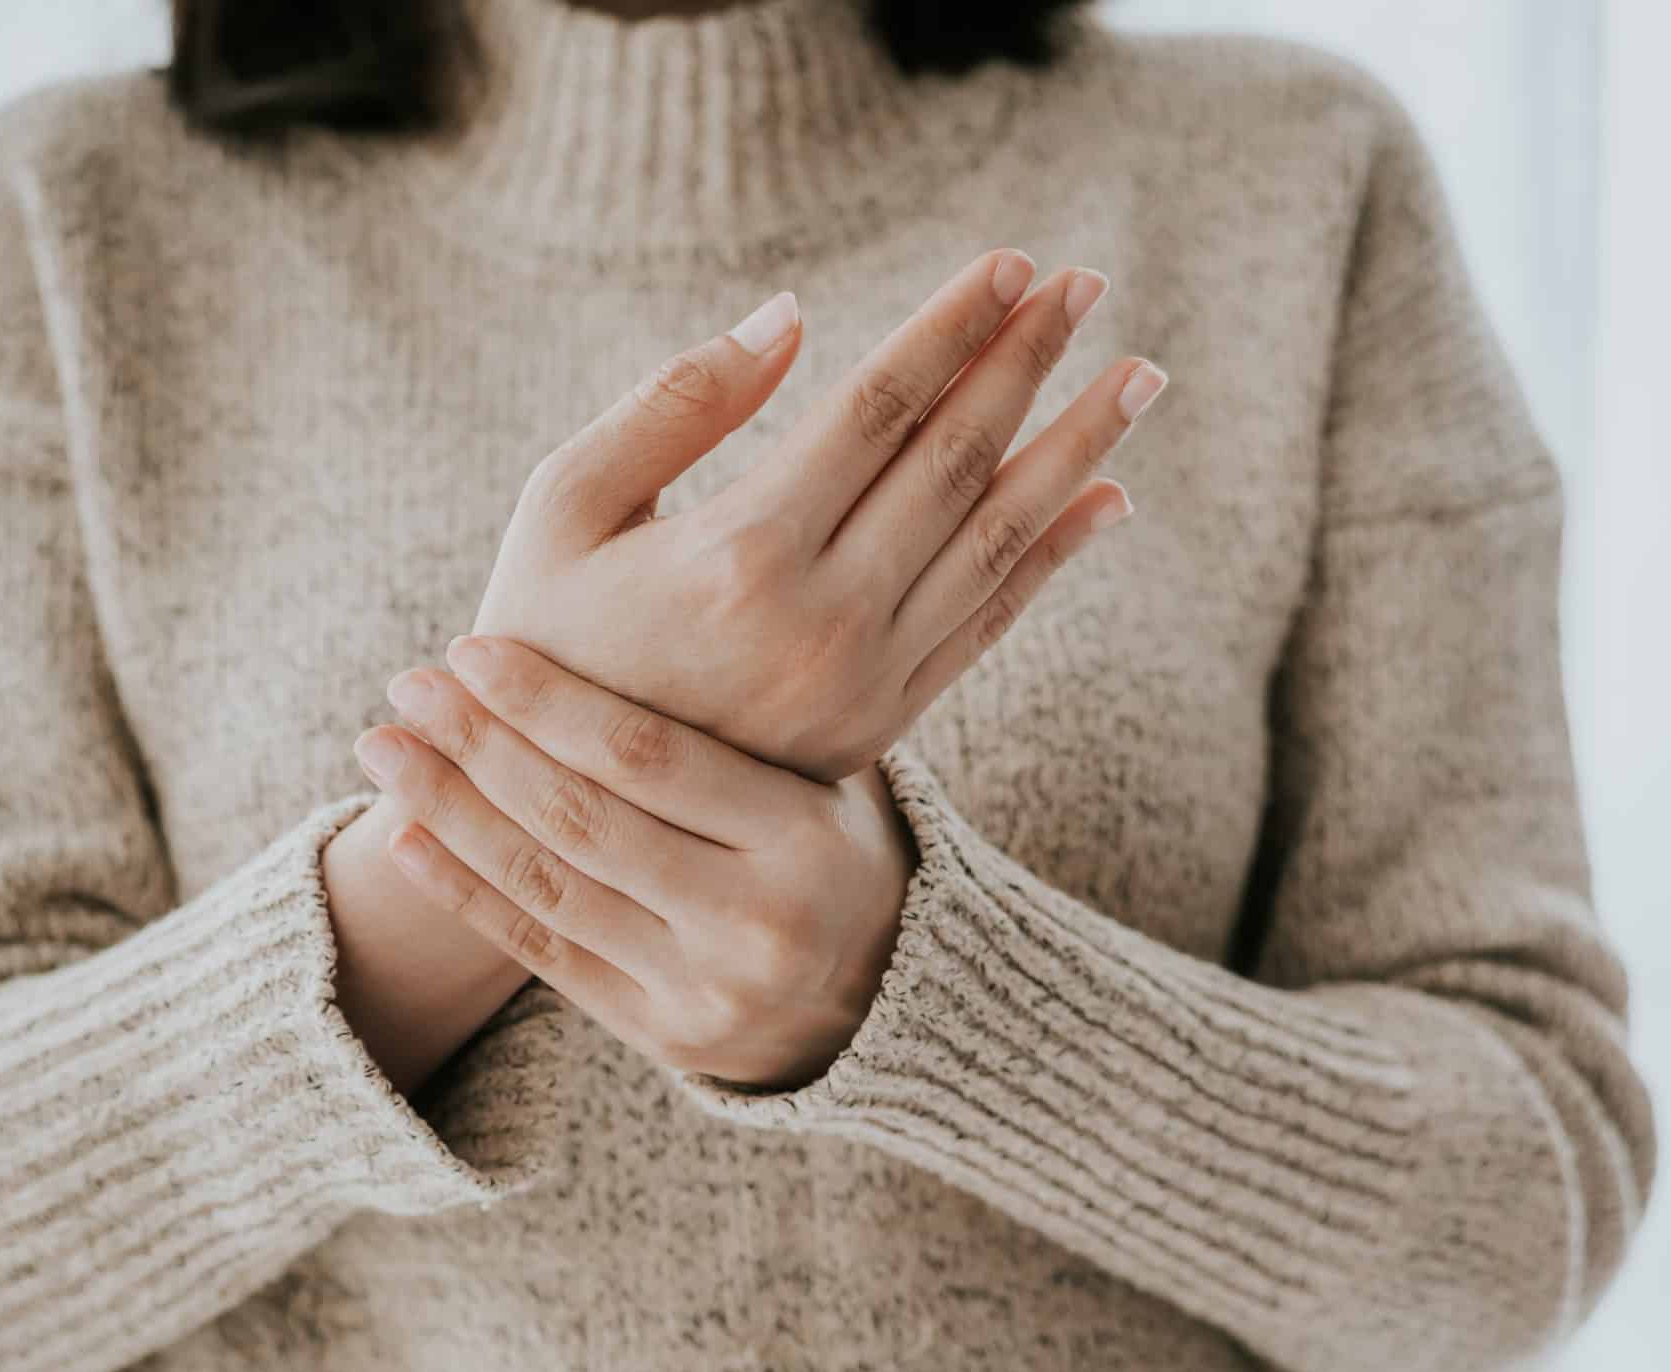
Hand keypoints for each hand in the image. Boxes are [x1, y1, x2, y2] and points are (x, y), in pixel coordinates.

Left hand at [351, 633, 918, 1091]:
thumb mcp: (822, 769)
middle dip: (480, 745)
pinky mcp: (664, 1037)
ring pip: (550, 888)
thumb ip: (739, 705)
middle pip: (583, 821)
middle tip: (406, 682)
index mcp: (803, 836)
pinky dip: (464, 894)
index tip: (471, 647)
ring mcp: (706, 989)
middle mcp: (756, 922)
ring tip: (383, 749)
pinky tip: (404, 840)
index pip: (649, 757)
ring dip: (450, 812)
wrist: (890, 996)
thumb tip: (638, 560)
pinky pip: (543, 955)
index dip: (547, 700)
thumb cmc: (829, 840)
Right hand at [472, 247, 1157, 781]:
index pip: (878, 410)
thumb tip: (794, 315)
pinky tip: (1104, 496)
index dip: (952, 328)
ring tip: (1134, 374)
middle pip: (955, 462)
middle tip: (1090, 283)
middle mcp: (823, 622)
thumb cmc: (535, 635)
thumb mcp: (561, 506)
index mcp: (740, 554)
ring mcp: (862, 682)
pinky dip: (1051, 557)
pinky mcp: (877, 726)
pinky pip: (987, 624)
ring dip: (1074, 448)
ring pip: (996, 542)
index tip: (1015, 261)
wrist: (551, 812)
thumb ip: (674, 405)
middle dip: (1028, 362)